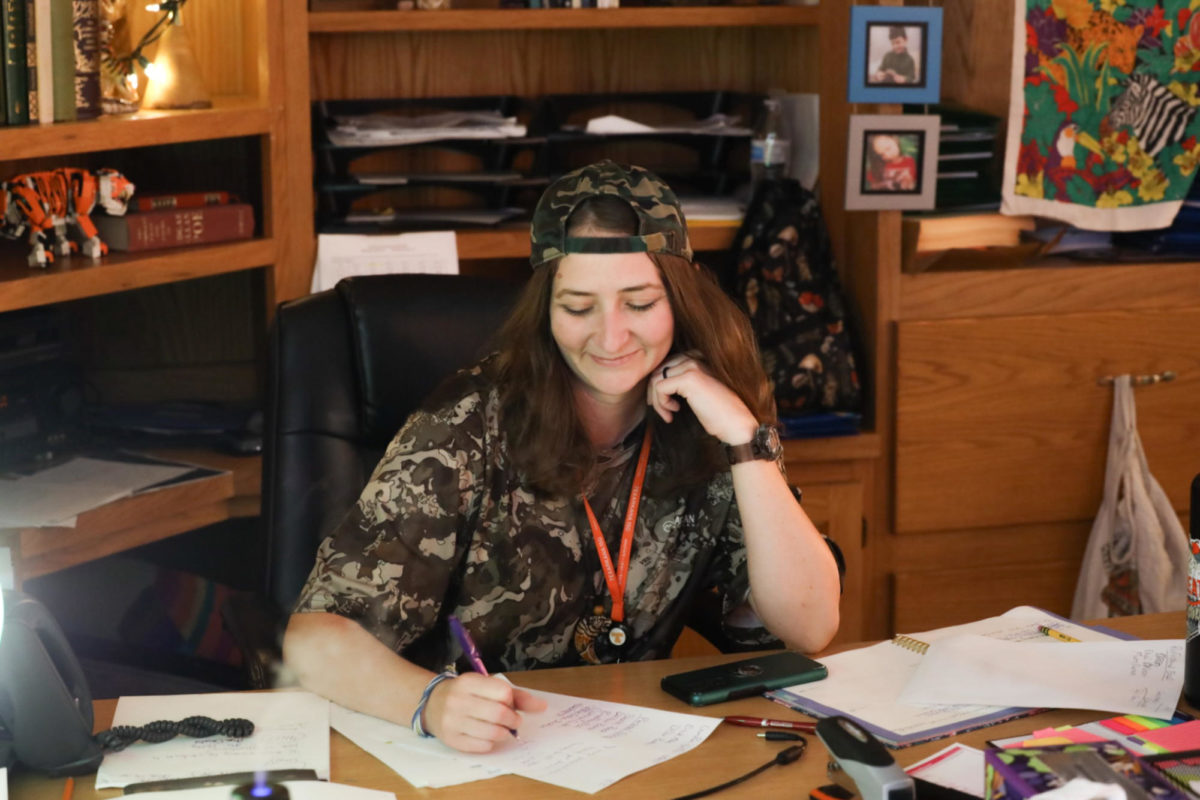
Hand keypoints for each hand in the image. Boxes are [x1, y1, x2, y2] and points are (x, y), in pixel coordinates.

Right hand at [424, 673, 546, 752]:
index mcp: (469, 682)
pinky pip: (481, 747)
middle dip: (513, 720)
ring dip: (504, 733)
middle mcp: (458, 700)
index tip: (512, 706)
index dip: (512, 702)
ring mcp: (452, 721)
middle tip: (514, 721)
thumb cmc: (467, 694)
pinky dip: (491, 743)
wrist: (432, 704)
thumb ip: (516, 695)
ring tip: (503, 730)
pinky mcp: (451, 740)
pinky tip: (488, 737)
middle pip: (499, 714)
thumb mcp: (487, 686)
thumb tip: (542, 706)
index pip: (503, 692)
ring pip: (491, 733)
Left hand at [649, 354, 757, 445]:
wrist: (736, 423)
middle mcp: (695, 357)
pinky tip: (673, 411)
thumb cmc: (719, 412)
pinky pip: (659, 388)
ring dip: (658, 401)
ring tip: (668, 414)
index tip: (664, 403)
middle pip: (659, 370)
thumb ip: (681, 382)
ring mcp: (691, 366)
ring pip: (656, 379)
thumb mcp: (697, 391)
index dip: (660, 384)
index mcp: (698, 358)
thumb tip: (656, 385)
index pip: (666, 365)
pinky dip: (661, 403)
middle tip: (662, 410)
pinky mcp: (688, 378)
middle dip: (654, 392)